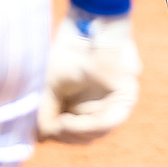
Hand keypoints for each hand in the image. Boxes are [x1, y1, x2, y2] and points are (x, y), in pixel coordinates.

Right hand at [37, 9, 140, 143]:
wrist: (83, 27)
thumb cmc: (66, 54)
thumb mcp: (49, 88)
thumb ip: (46, 113)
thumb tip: (41, 138)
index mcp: (87, 104)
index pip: (76, 133)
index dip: (59, 136)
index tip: (42, 133)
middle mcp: (104, 105)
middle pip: (86, 136)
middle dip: (65, 136)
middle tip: (50, 129)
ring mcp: (116, 102)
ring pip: (98, 132)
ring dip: (74, 132)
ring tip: (58, 125)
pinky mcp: (126, 96)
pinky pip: (109, 120)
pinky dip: (86, 125)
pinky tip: (67, 122)